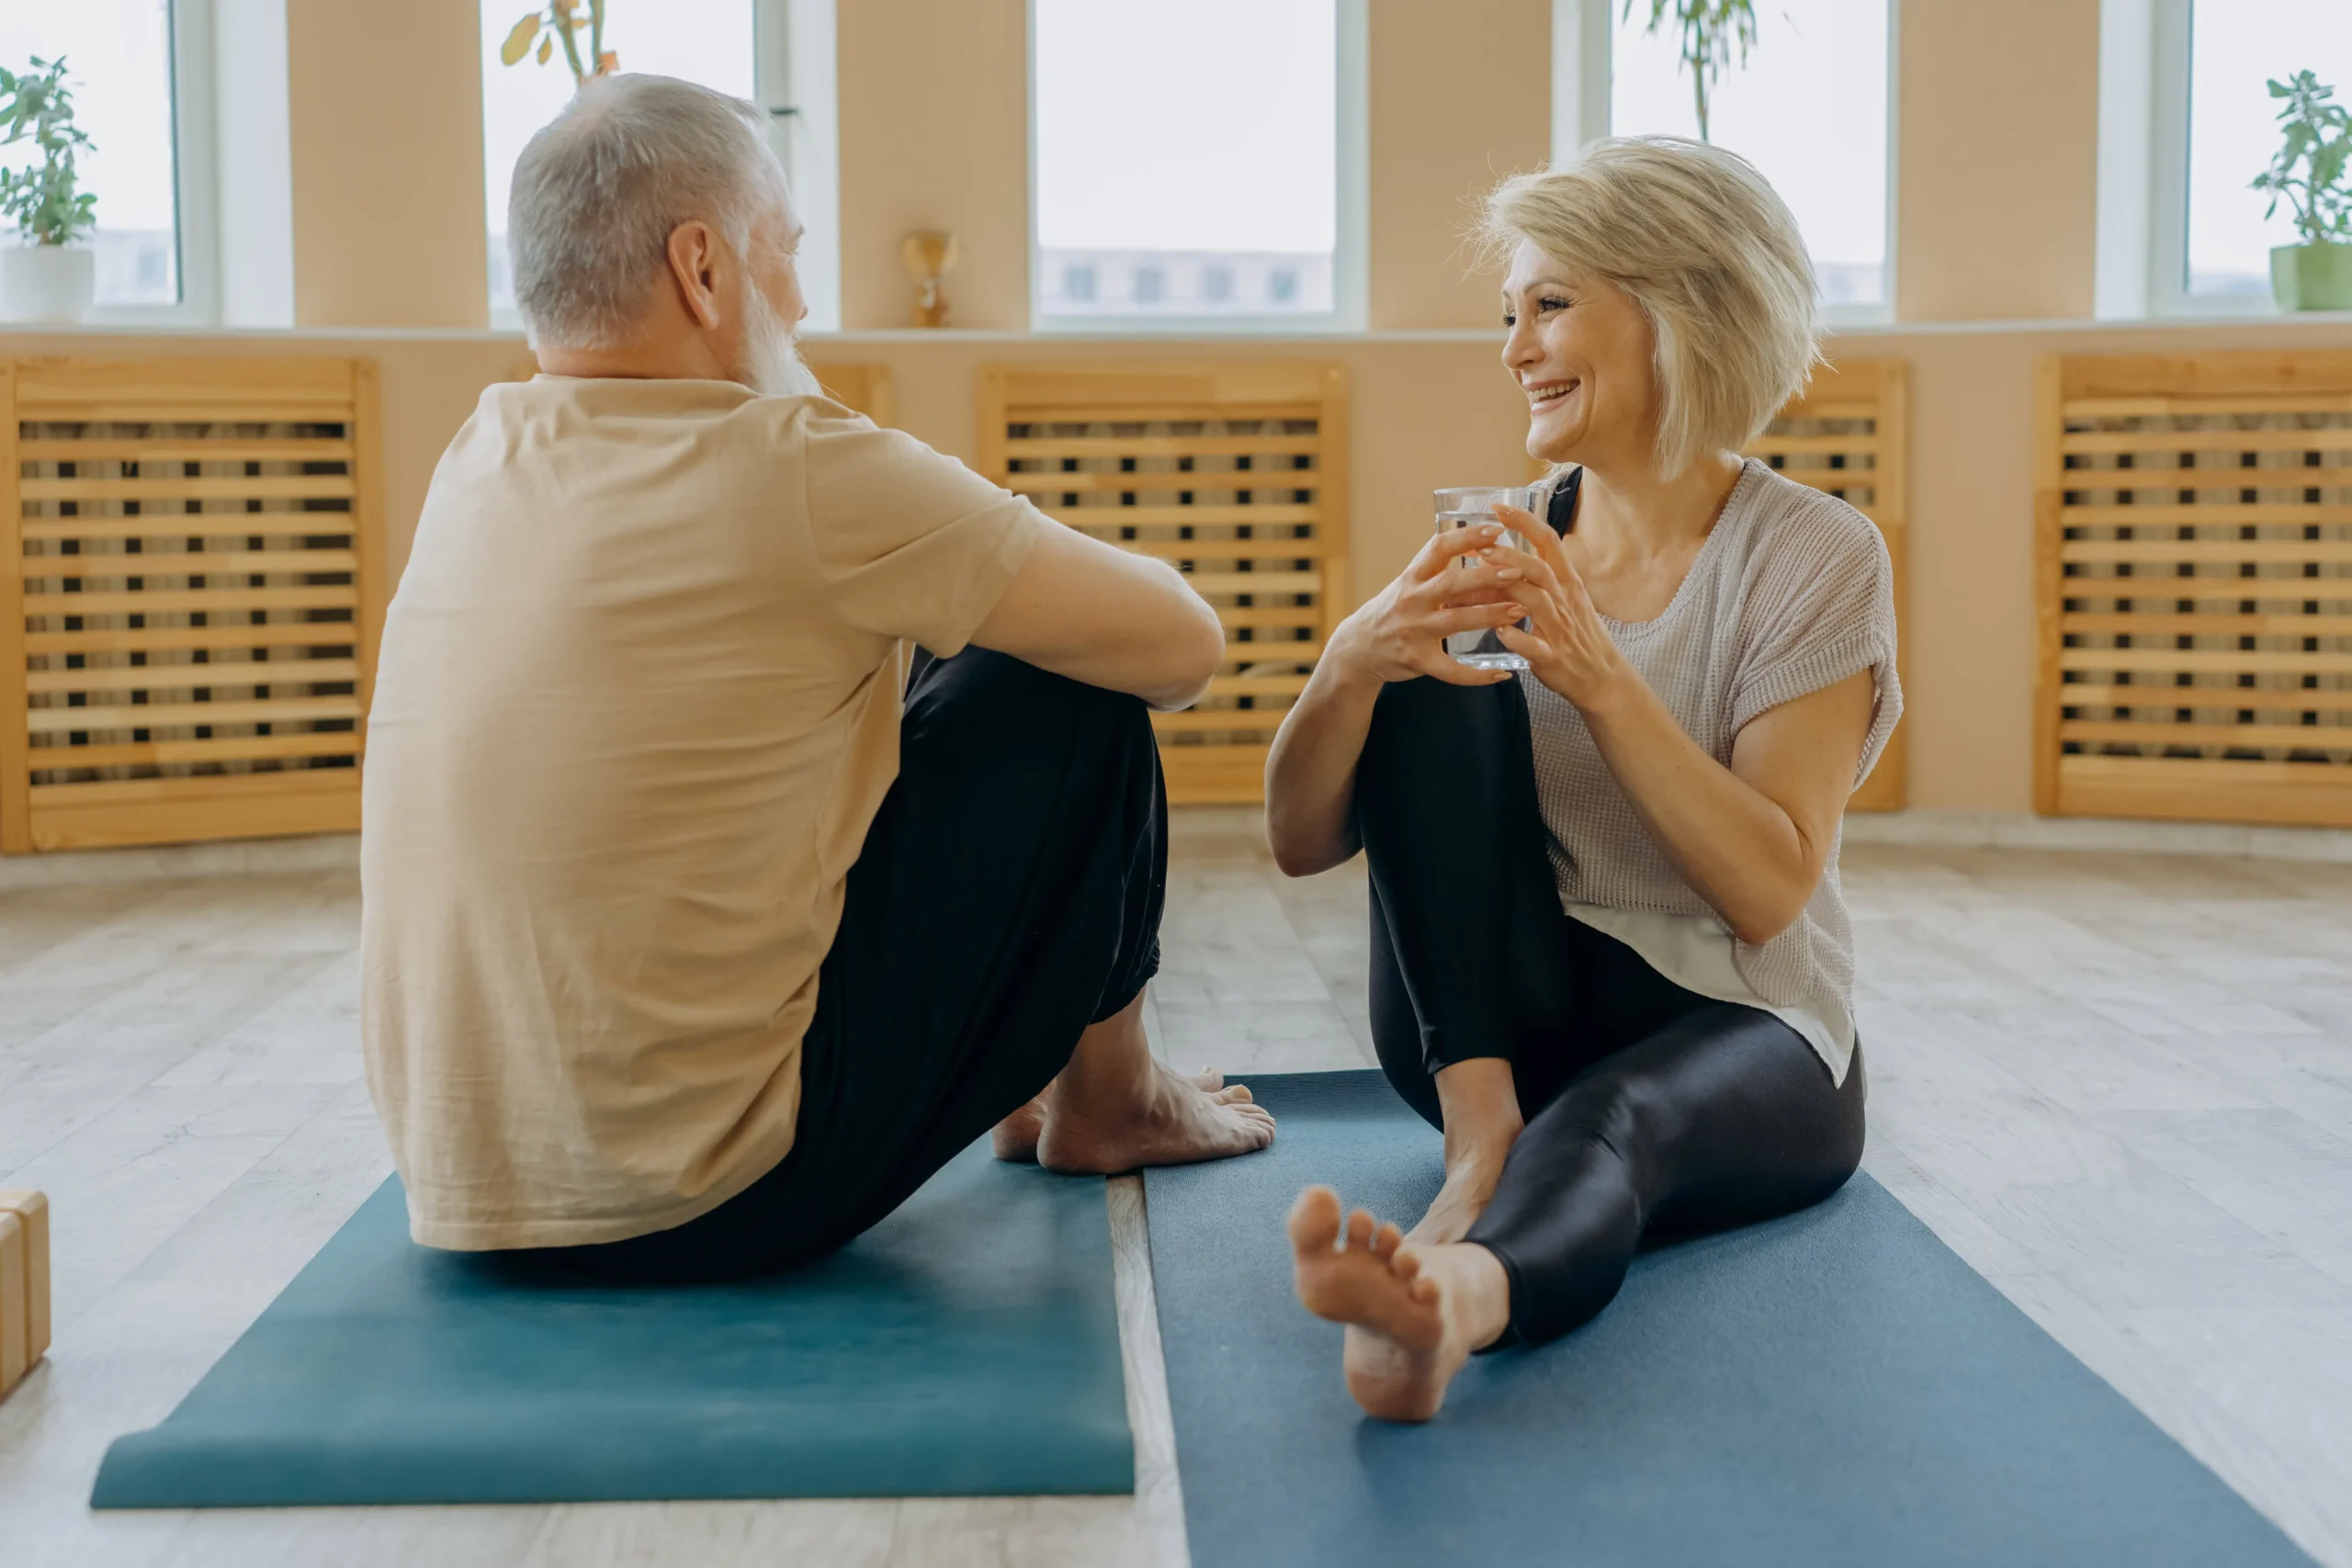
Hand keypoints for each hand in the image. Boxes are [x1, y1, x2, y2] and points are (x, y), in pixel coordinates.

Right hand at [1327, 521, 1530, 687]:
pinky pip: (1452, 670)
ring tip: (1519, 610)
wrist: (1357, 650)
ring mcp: (1413, 631)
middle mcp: (1411, 600)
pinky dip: (1478, 675)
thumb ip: (1442, 573)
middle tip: (1517, 572)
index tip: (1496, 530)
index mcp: (1411, 577)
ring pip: (1456, 622)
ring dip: (1490, 615)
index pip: (1438, 547)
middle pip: (1451, 584)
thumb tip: (1489, 557)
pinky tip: (1501, 673)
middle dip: (1486, 577)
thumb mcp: (1410, 586)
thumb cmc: (1392, 612)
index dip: (1467, 536)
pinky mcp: (1418, 660)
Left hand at [1483, 503, 1630, 711]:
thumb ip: (1544, 577)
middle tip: (1480, 543)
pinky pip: (1532, 644)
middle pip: (1540, 567)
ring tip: (1480, 572)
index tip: (1498, 507)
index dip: (1524, 521)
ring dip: (1509, 585)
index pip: (1550, 542)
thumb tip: (1512, 555)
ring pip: (1537, 599)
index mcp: (1569, 583)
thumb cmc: (1578, 635)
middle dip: (1509, 552)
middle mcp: (1566, 601)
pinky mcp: (1552, 656)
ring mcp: (1561, 629)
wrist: (1602, 678)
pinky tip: (1497, 630)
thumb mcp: (1568, 598)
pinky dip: (1514, 636)